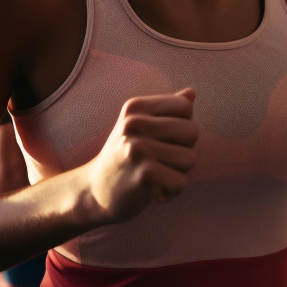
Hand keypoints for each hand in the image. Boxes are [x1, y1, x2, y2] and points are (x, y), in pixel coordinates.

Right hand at [84, 89, 198, 224]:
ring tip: (153, 175)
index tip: (160, 140)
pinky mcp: (145, 175)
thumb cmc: (123, 157)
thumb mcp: (138, 127)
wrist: (94, 193)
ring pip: (190, 158)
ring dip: (176, 173)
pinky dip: (171, 192)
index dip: (180, 126)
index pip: (184, 107)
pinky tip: (152, 191)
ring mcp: (138, 149)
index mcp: (135, 108)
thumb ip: (165, 110)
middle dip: (182, 150)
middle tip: (157, 161)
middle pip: (191, 131)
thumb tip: (191, 93)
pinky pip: (181, 182)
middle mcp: (134, 124)